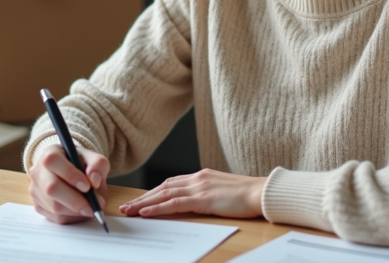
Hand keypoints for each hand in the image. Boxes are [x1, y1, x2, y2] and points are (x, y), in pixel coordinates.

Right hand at [28, 144, 109, 224]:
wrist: (72, 172)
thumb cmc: (81, 164)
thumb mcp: (93, 159)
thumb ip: (98, 164)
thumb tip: (95, 180)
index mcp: (50, 153)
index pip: (53, 161)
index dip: (70, 174)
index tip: (87, 186)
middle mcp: (38, 171)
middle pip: (51, 188)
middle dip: (75, 200)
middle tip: (93, 206)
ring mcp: (35, 190)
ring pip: (54, 206)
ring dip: (76, 211)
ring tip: (91, 208)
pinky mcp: (38, 206)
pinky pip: (55, 217)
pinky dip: (72, 217)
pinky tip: (81, 211)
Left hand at [119, 169, 265, 218]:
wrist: (261, 192)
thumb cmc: (247, 195)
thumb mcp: (222, 191)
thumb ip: (207, 193)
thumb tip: (196, 202)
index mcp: (201, 176)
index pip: (171, 183)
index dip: (153, 192)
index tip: (140, 200)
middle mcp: (197, 178)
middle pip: (162, 187)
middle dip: (143, 198)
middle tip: (126, 206)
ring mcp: (199, 187)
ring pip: (164, 194)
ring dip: (144, 203)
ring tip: (129, 210)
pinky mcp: (203, 199)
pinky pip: (175, 203)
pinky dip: (158, 207)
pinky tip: (146, 212)